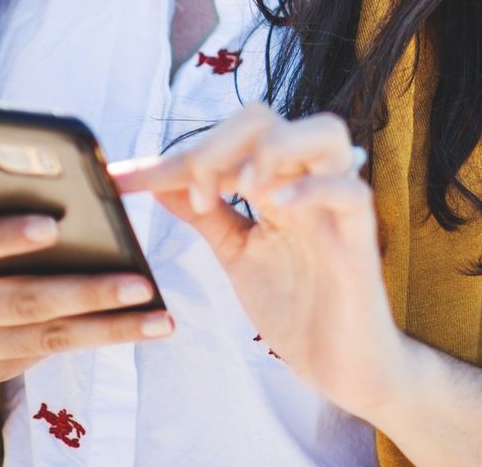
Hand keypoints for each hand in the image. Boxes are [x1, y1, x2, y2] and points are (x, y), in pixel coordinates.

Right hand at [0, 178, 175, 383]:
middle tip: (140, 283)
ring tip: (160, 316)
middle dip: (85, 292)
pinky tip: (142, 326)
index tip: (54, 225)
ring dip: (108, 327)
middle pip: (21, 301)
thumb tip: (44, 154)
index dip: (6, 235)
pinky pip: (50, 351)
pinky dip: (99, 338)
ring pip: (45, 336)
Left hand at [108, 105, 404, 418]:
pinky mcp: (360, 238)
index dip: (169, 158)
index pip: (224, 142)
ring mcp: (336, 206)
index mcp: (277, 182)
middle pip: (268, 118)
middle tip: (197, 195)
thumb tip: (159, 182)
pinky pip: (351, 191)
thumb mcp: (237, 253)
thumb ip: (207, 214)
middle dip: (217, 145)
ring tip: (244, 190)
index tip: (120, 180)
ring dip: (271, 149)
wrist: (338, 364)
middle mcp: (307, 182)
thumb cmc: (295, 306)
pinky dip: (314, 188)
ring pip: (325, 132)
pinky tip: (278, 206)